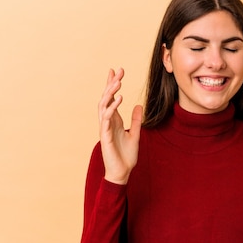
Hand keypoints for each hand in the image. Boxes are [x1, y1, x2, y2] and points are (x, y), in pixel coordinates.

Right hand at [97, 68, 142, 183]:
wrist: (122, 172)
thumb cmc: (126, 156)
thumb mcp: (135, 134)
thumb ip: (136, 120)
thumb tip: (138, 106)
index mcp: (114, 121)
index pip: (111, 99)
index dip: (112, 85)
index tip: (115, 70)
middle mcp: (108, 122)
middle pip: (106, 99)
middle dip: (111, 84)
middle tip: (118, 71)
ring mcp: (105, 128)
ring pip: (104, 106)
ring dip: (110, 93)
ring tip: (119, 82)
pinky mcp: (105, 136)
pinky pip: (107, 119)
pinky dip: (112, 108)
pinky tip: (119, 99)